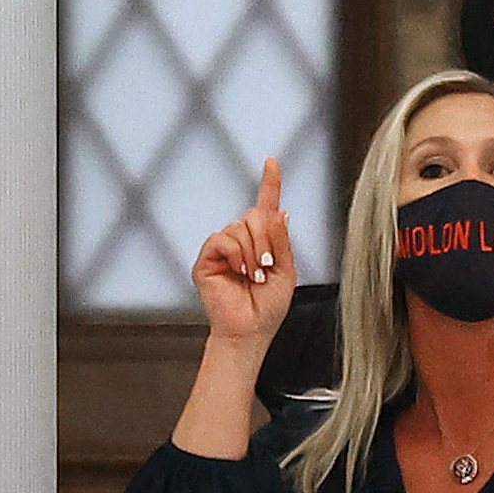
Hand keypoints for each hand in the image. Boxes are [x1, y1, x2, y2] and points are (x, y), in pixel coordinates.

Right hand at [192, 157, 296, 345]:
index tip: (272, 162)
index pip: (266, 207)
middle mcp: (241, 240)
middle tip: (267, 265)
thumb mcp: (286, 271)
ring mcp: (223, 249)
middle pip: (254, 215)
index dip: (270, 184)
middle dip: (266, 239)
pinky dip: (236, 254)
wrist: (251, 330)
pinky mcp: (207, 259)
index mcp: (263, 242)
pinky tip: (240, 272)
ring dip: (253, 252)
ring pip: (239, 227)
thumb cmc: (269, 306)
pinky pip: (222, 239)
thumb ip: (281, 241)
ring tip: (254, 275)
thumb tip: (280, 212)